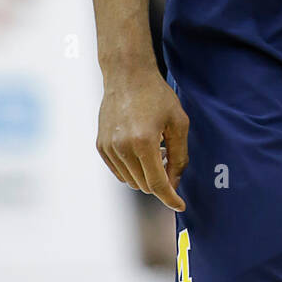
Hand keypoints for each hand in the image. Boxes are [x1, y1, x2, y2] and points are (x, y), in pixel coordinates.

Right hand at [97, 64, 188, 210]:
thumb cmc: (157, 96)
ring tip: (156, 151)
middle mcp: (122, 148)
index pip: (158, 183)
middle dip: (160, 181)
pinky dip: (133, 169)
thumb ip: (179, 156)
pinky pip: (119, 172)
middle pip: (144, 185)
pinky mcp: (101, 146)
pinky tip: (141, 149)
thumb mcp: (178, 123)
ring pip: (131, 181)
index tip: (180, 205)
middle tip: (169, 160)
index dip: (170, 198)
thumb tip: (174, 184)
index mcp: (144, 142)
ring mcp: (108, 148)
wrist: (127, 76)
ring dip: (146, 175)